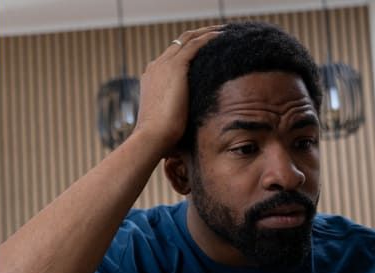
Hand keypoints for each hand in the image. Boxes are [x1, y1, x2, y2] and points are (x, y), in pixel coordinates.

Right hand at [133, 26, 222, 154]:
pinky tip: (222, 36)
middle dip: (197, 37)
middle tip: (217, 35)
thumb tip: (183, 133)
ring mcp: (164, 65)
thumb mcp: (165, 122)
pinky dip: (209, 37)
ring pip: (187, 38)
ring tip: (223, 31)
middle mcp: (155, 67)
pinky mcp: (176, 66)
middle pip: (178, 43)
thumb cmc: (158, 139)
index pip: (170, 58)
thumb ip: (174, 117)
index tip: (204, 52)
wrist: (151, 138)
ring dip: (205, 32)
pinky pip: (195, 44)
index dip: (187, 52)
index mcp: (151, 79)